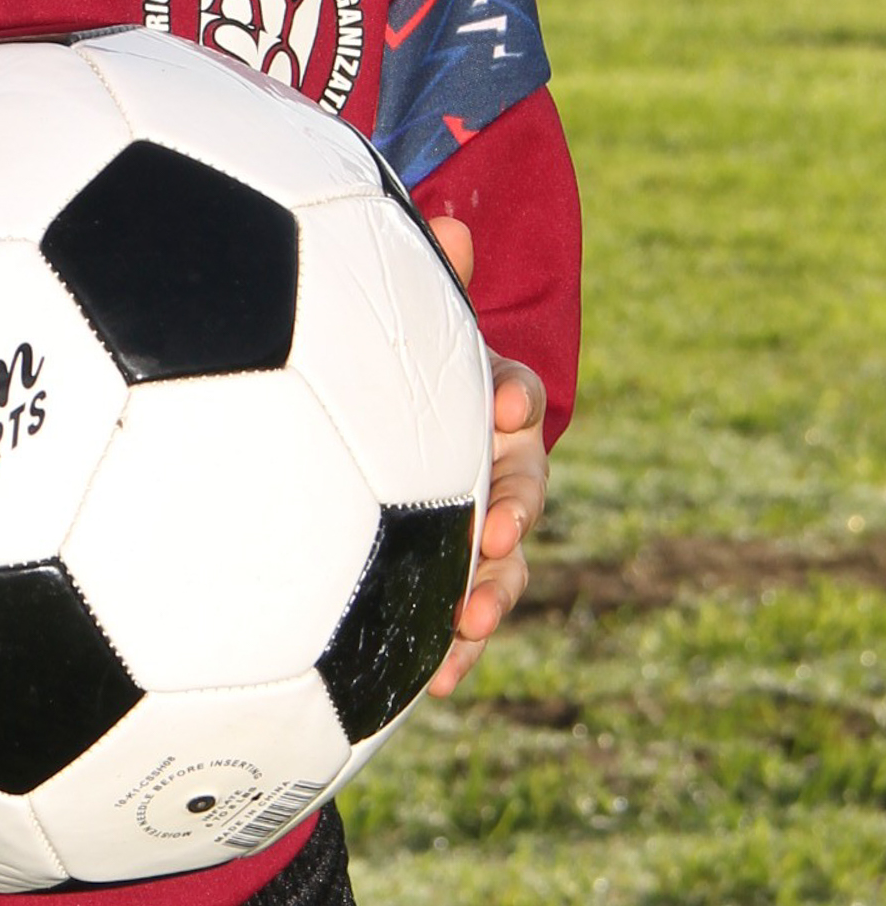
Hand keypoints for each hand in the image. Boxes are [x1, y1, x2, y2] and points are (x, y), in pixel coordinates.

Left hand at [425, 216, 548, 697]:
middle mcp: (493, 468)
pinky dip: (456, 648)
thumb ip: (430, 284)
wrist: (382, 431)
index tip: (509, 402)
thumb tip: (446, 223)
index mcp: (487, 405)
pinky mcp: (447, 578)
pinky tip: (438, 682)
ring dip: (493, 592)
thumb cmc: (395, 370)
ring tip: (471, 621)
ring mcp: (475, 528)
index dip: (513, 396)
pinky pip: (459, 614)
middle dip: (516, 511)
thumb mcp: (410, 326)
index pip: (513, 393)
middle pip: (522, 490)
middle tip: (500, 527)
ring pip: (502, 564)